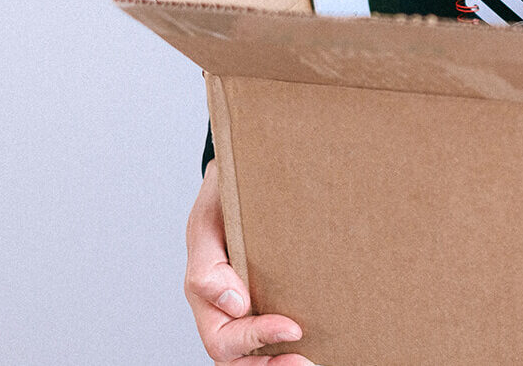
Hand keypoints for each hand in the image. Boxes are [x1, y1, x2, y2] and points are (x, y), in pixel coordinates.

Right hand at [185, 164, 311, 364]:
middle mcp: (221, 307)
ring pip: (250, 355)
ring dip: (277, 362)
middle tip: (304, 362)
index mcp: (204, 292)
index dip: (256, 339)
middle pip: (234, 358)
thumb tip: (234, 305)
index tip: (293, 328)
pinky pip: (270, 332)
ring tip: (309, 360)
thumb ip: (209, 264)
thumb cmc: (222, 198)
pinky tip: (318, 341)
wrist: (240, 176)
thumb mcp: (208, 220)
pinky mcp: (265, 297)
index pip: (222, 338)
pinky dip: (287, 344)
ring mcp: (242, 304)